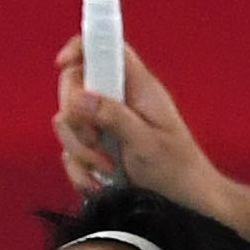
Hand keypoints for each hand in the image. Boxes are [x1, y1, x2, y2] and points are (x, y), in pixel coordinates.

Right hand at [54, 38, 231, 213]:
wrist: (187, 202)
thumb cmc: (178, 169)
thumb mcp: (147, 142)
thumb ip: (114, 116)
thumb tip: (79, 97)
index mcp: (137, 87)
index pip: (106, 47)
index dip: (81, 47)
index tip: (62, 64)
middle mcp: (118, 100)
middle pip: (75, 85)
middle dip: (76, 117)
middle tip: (97, 139)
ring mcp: (105, 125)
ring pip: (67, 122)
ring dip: (80, 150)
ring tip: (107, 168)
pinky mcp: (97, 150)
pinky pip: (70, 153)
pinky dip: (80, 171)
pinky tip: (98, 184)